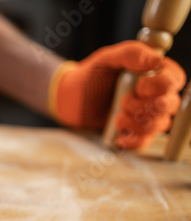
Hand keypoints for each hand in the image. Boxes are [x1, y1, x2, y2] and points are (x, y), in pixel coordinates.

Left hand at [49, 40, 185, 148]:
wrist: (70, 97)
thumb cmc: (92, 74)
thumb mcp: (108, 58)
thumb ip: (130, 53)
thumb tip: (155, 60)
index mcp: (153, 73)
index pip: (175, 80)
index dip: (162, 86)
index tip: (140, 86)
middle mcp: (154, 94)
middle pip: (170, 105)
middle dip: (145, 106)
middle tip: (123, 102)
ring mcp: (145, 115)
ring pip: (159, 125)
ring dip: (137, 123)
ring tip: (116, 117)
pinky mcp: (134, 132)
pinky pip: (145, 142)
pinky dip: (134, 141)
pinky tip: (120, 135)